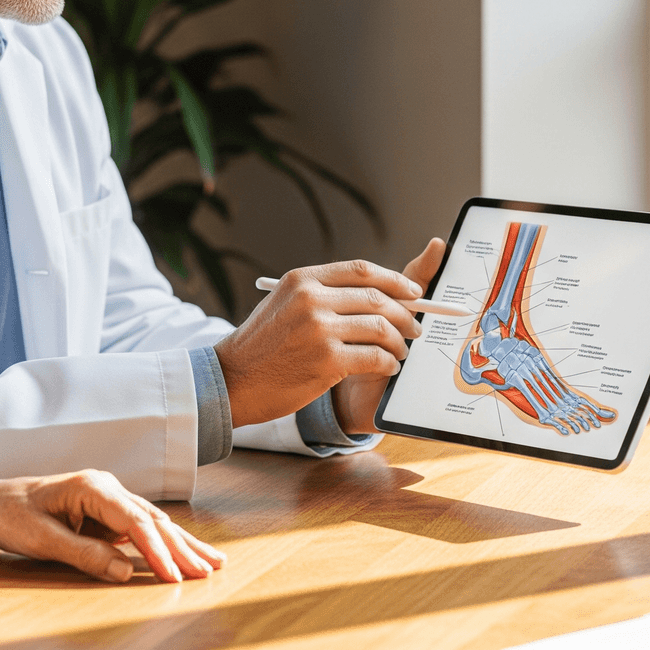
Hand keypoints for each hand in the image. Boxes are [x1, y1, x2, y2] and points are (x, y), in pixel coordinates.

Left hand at [0, 470, 225, 583]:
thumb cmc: (12, 515)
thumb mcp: (43, 539)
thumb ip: (85, 554)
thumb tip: (125, 571)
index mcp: (92, 487)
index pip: (134, 520)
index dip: (157, 550)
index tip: (174, 575)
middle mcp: (106, 488)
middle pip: (152, 519)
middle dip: (182, 546)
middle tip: (210, 570)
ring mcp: (107, 500)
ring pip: (152, 523)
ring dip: (180, 544)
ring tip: (211, 562)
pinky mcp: (105, 514)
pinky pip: (140, 530)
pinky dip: (162, 544)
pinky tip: (182, 555)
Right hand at [214, 250, 431, 427]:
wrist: (233, 380)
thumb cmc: (263, 346)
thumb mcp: (284, 304)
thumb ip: (322, 294)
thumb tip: (374, 295)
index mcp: (302, 279)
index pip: (360, 270)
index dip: (393, 280)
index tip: (412, 291)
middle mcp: (311, 298)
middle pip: (376, 297)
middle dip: (405, 313)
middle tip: (415, 328)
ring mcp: (319, 329)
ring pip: (380, 327)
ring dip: (399, 341)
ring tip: (400, 352)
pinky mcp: (326, 360)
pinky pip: (375, 357)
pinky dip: (388, 362)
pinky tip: (387, 367)